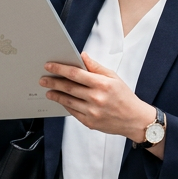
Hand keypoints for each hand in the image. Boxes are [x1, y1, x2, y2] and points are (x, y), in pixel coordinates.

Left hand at [42, 53, 156, 142]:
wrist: (134, 120)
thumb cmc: (124, 97)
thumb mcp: (113, 77)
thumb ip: (96, 67)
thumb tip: (82, 56)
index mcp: (102, 84)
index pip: (75, 74)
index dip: (60, 69)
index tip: (49, 66)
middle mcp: (96, 98)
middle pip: (68, 87)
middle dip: (53, 82)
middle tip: (43, 79)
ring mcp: (92, 112)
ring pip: (67, 101)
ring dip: (55, 95)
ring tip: (48, 91)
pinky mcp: (89, 122)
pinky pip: (72, 112)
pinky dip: (65, 105)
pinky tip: (60, 100)